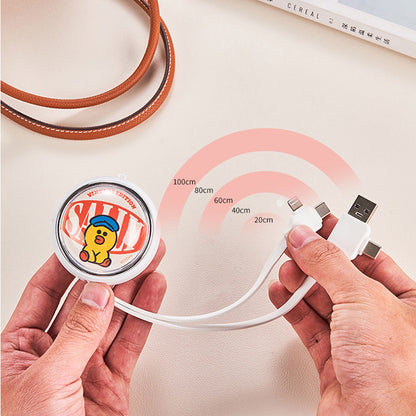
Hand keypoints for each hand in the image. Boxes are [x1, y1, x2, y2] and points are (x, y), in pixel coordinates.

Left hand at [1, 242, 165, 415]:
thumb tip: (94, 295)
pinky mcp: (111, 381)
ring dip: (133, 287)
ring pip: (114, 316)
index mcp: (18, 348)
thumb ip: (74, 335)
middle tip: (127, 247)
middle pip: (86, 298)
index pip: (45, 290)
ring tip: (148, 260)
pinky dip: (145, 316)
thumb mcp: (44, 383)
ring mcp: (85, 365)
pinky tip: (152, 293)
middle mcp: (53, 352)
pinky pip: (131, 341)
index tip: (87, 239)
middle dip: (110, 270)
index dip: (67, 262)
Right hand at [269, 217, 415, 415]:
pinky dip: (291, 307)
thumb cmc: (398, 375)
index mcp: (407, 301)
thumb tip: (305, 238)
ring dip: (300, 282)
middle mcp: (382, 319)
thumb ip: (328, 263)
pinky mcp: (332, 357)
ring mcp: (355, 339)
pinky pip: (308, 323)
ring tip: (287, 269)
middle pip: (341, 277)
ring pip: (321, 300)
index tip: (318, 224)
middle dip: (315, 260)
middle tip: (294, 242)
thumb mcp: (362, 299)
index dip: (342, 238)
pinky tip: (281, 293)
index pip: (370, 257)